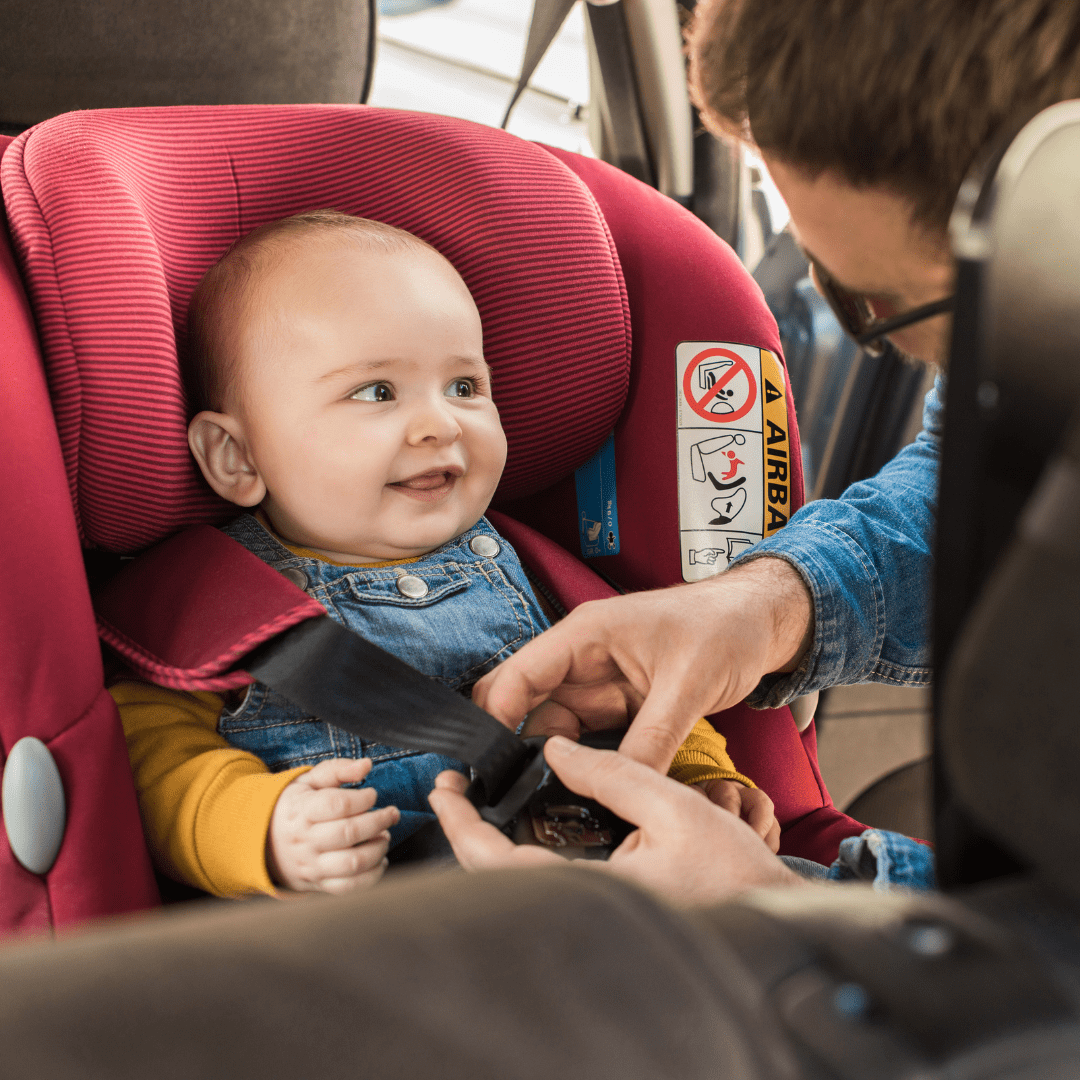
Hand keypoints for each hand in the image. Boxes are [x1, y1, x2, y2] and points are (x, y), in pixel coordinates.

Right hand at [268, 758, 399, 894]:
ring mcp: (312, 866)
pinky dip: (373, 875)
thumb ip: (338, 770)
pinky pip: (350, 887)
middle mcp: (305, 841)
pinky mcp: (320, 884)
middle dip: (379, 821)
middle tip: (392, 814)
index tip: (372, 794)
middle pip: (349, 833)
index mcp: (301, 811)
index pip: (337, 804)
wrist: (264, 842)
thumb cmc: (296, 806)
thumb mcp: (308, 781)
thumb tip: (366, 765)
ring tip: (384, 835)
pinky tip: (380, 859)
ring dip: (378, 848)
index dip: (362, 798)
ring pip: (352, 863)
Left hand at [429, 737, 802, 907]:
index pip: (502, 863)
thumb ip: (613, 773)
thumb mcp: (675, 805)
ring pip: (520, 881)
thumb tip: (557, 750)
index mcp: (596, 890)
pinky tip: (525, 823)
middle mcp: (586, 909)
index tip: (446, 791)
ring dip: (491, 842)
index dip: (464, 826)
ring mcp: (593, 914)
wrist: (770, 912)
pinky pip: (546, 882)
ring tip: (480, 799)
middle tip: (454, 790)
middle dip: (467, 832)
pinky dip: (522, 851)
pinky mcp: (604, 908)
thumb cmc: (733, 871)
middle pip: (499, 878)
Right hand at [473, 557, 812, 771]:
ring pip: (555, 728)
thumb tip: (624, 787)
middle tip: (515, 794)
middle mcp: (583, 659)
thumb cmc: (725, 628)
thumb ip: (652, 739)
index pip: (519, 675)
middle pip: (526, 704)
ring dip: (553, 761)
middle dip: (516, 746)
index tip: (490, 766)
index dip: (497, 718)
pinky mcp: (619, 703)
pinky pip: (588, 738)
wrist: (761, 622)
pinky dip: (584, 763)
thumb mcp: (688, 686)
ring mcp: (600, 682)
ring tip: (551, 801)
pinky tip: (586, 790)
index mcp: (586, 635)